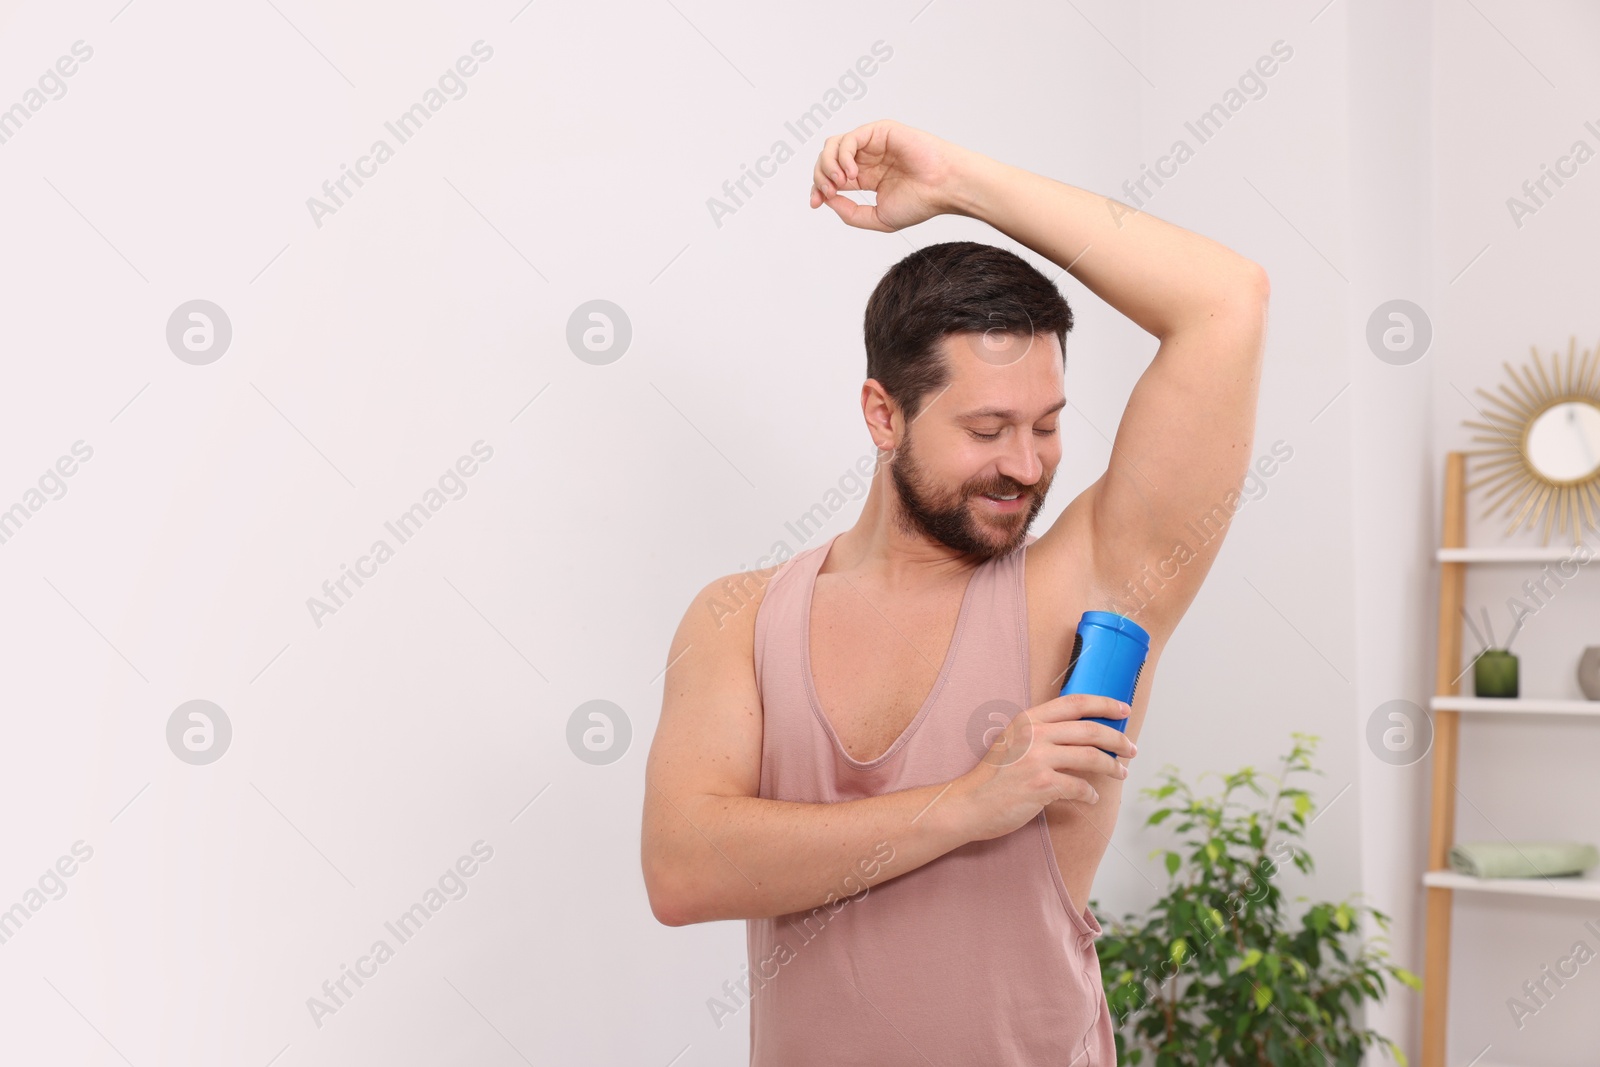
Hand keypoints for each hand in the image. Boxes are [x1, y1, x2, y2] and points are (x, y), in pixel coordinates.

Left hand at [808, 119, 971, 231]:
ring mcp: (872, 143)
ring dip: (828, 165)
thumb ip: (851, 214)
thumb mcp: (878, 218)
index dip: (818, 188)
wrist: (944, 187)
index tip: (816, 203)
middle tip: (828, 192)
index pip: (831, 178)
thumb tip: (828, 200)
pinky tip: (853, 174)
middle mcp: (866, 159)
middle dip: (820, 177)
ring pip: (833, 145)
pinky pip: (849, 139)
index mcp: (866, 177)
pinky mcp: (879, 131)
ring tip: (840, 183)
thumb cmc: (921, 202)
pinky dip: (843, 156)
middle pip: (827, 160)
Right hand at [949, 694, 1136, 842]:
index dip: (1104, 703)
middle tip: (1131, 749)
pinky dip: (1091, 794)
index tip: (1124, 709)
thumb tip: (1080, 735)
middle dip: (1118, 739)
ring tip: (1121, 772)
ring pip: (1091, 757)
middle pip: (1090, 730)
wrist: (969, 803)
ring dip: (1112, 766)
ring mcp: (1038, 759)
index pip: (1075, 702)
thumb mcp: (1012, 740)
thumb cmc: (993, 775)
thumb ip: (1040, 732)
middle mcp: (1034, 734)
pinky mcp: (1041, 785)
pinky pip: (1080, 787)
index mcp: (1028, 719)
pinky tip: (1091, 798)